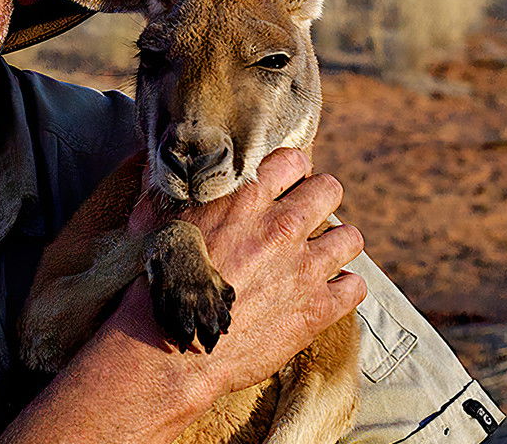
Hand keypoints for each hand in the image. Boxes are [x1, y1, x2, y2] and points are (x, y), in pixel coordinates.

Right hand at [0, 149, 364, 442]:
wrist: (169, 349)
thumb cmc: (157, 284)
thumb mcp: (152, 220)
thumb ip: (163, 183)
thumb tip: (157, 157)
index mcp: (245, 198)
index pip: (293, 159)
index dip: (289, 171)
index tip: (281, 186)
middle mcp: (281, 227)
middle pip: (330, 189)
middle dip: (319, 199)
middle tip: (303, 217)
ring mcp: (303, 269)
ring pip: (350, 237)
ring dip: (335, 242)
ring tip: (318, 254)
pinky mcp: (316, 310)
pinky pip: (355, 287)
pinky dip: (343, 287)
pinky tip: (324, 291)